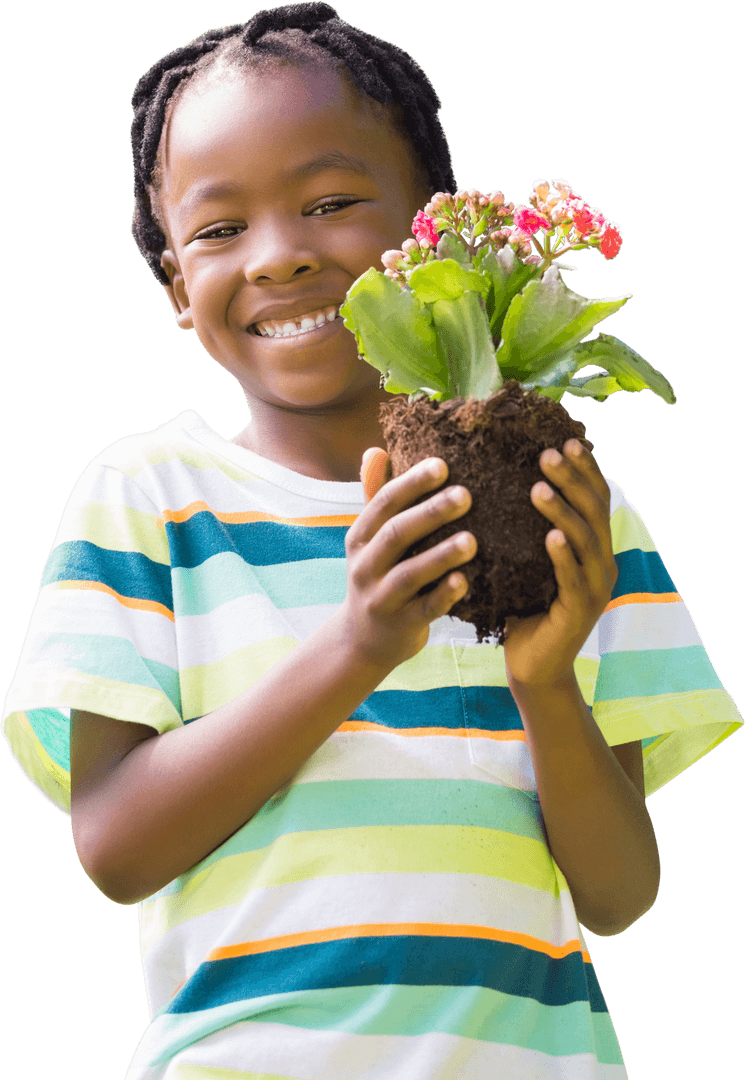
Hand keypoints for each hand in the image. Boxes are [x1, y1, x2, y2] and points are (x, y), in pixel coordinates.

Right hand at [342, 447, 476, 670]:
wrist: (362, 641)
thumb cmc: (377, 576)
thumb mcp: (368, 540)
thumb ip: (375, 496)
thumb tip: (375, 450)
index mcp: (359, 538)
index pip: (383, 503)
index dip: (412, 483)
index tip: (443, 464)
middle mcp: (364, 566)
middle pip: (396, 534)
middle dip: (430, 513)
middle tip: (466, 495)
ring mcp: (381, 598)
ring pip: (409, 574)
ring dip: (440, 555)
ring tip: (472, 540)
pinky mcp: (400, 626)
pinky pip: (424, 609)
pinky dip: (443, 595)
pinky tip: (464, 581)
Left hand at [503, 439, 617, 687]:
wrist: (532, 666)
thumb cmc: (523, 609)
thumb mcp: (524, 562)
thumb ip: (523, 529)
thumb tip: (496, 482)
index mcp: (593, 547)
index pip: (595, 498)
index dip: (584, 469)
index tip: (564, 439)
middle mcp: (603, 562)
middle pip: (595, 510)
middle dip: (573, 479)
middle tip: (548, 453)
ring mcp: (596, 588)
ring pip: (585, 540)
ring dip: (564, 510)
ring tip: (539, 488)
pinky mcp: (581, 612)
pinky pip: (574, 578)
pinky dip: (564, 555)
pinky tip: (551, 535)